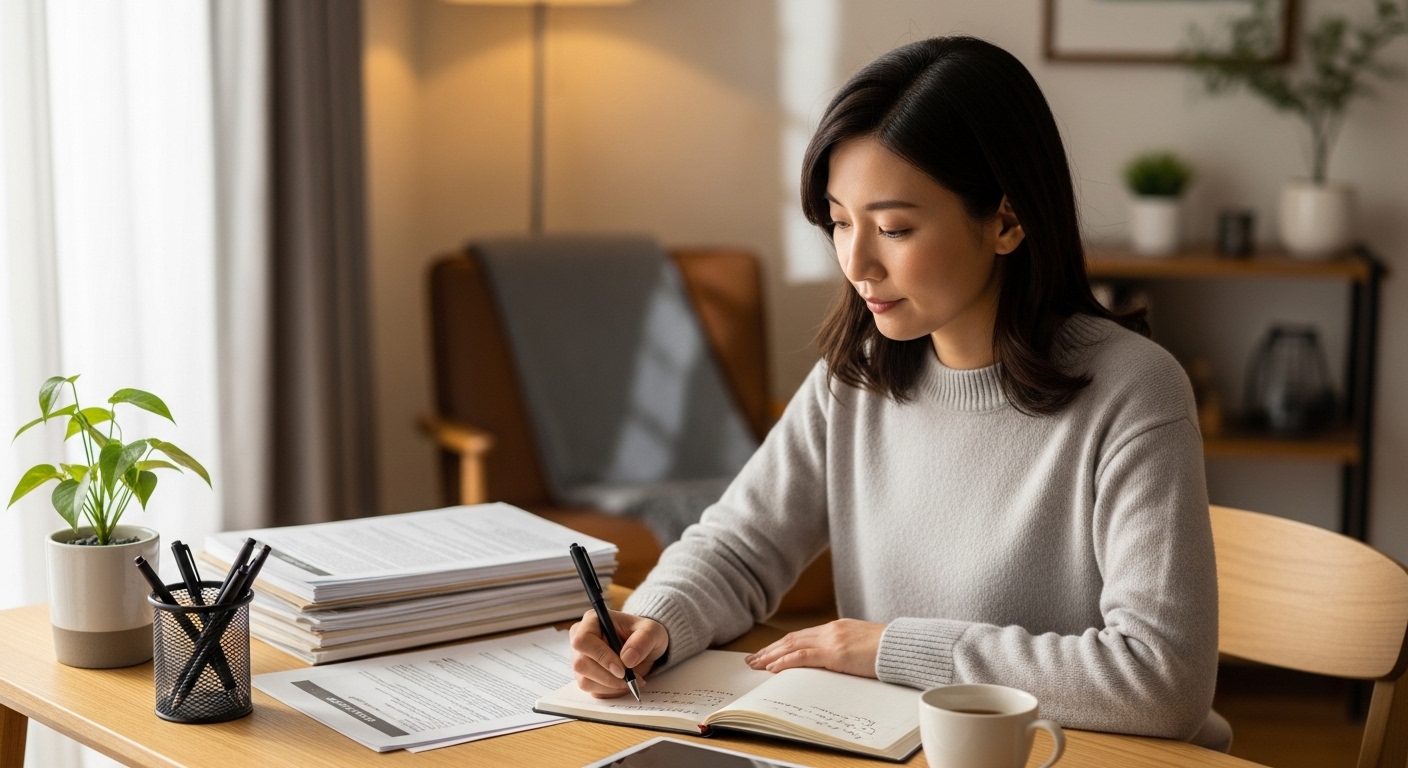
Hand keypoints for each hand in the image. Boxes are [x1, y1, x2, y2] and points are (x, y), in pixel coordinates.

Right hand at [569, 609, 668, 697]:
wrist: (643, 647)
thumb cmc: (645, 634)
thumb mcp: (653, 631)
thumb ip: (643, 641)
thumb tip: (627, 659)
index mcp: (592, 620)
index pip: (583, 640)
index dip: (601, 657)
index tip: (622, 670)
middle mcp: (580, 638)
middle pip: (581, 664)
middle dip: (608, 677)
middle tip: (631, 679)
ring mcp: (579, 658)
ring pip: (585, 681)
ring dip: (611, 686)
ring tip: (631, 680)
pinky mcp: (584, 675)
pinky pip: (592, 690)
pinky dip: (610, 691)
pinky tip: (623, 683)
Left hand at [744, 619, 885, 677]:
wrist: (902, 647)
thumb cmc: (888, 650)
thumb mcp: (862, 646)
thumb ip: (845, 650)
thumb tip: (835, 662)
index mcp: (837, 628)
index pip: (802, 636)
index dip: (782, 644)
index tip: (768, 652)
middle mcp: (830, 630)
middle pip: (792, 639)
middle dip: (770, 650)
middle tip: (753, 660)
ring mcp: (832, 640)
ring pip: (792, 646)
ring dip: (771, 656)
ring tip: (756, 665)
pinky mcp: (835, 653)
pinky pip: (803, 657)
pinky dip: (785, 662)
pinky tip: (774, 668)